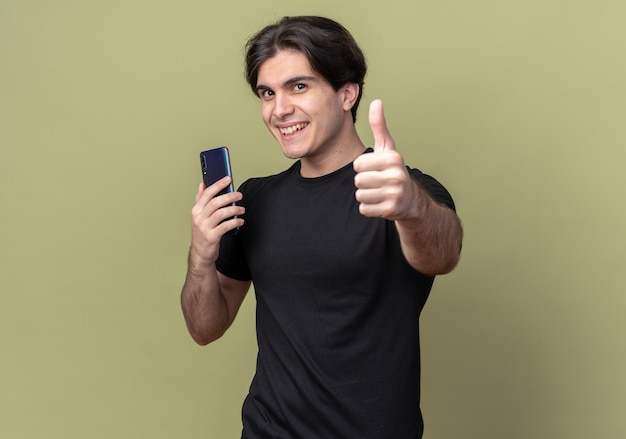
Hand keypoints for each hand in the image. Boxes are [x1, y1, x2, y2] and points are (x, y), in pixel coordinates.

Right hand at [189, 177, 244, 263]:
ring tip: (242, 210)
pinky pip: (225, 226)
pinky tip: (240, 221)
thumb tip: (202, 184)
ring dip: (234, 210)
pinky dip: (235, 222)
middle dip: (229, 196)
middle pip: (215, 202)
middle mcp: (199, 217)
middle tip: (239, 195)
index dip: (218, 184)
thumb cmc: (202, 233)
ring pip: (221, 213)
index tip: (228, 179)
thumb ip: (200, 200)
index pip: (207, 193)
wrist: (200, 253)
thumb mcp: (198, 215)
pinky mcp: (212, 237)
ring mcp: (204, 227)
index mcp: (196, 210)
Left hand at [353, 100, 418, 219]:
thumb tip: (376, 101)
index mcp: (393, 158)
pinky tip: (380, 203)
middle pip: (357, 181)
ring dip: (365, 196)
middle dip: (364, 183)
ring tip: (379, 192)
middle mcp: (397, 175)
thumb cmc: (394, 171)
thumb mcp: (388, 148)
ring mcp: (395, 194)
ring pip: (359, 196)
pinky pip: (364, 209)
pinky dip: (368, 209)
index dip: (362, 168)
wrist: (412, 201)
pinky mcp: (391, 210)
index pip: (357, 164)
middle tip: (377, 182)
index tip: (375, 169)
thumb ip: (379, 126)